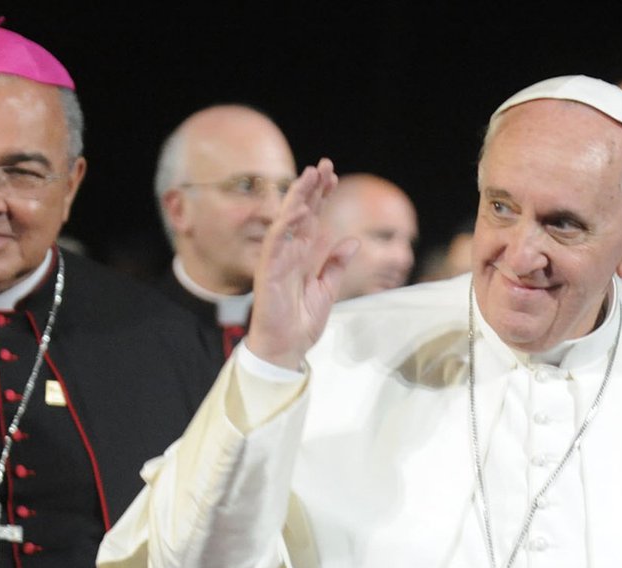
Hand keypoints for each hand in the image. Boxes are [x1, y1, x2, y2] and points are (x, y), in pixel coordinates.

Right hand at [246, 158, 358, 369]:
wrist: (286, 348)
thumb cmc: (301, 322)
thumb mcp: (328, 289)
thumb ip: (336, 264)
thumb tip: (352, 240)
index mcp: (302, 254)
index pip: (312, 218)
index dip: (320, 196)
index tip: (331, 175)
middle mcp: (289, 252)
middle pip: (300, 211)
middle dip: (311, 188)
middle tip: (324, 165)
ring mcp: (278, 259)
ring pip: (287, 219)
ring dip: (298, 197)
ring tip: (311, 175)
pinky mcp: (269, 271)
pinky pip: (277, 242)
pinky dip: (288, 224)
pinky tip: (301, 208)